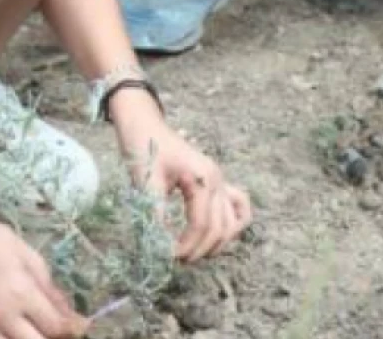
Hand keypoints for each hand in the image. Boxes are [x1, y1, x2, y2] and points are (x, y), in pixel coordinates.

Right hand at [0, 216, 89, 338]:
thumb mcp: (30, 257)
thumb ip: (51, 291)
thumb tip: (72, 317)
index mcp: (21, 294)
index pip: (56, 327)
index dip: (74, 328)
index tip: (80, 324)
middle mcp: (2, 315)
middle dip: (52, 338)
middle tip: (54, 327)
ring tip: (32, 329)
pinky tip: (7, 332)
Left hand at [128, 124, 251, 262]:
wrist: (144, 122)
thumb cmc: (143, 146)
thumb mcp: (146, 181)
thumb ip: (156, 213)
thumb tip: (159, 245)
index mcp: (203, 179)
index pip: (201, 225)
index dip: (186, 246)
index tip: (168, 257)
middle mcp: (218, 180)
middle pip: (218, 228)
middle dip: (199, 249)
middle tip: (177, 260)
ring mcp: (221, 180)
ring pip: (232, 222)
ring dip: (216, 242)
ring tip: (193, 253)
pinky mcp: (217, 181)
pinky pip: (238, 206)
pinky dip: (232, 224)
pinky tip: (216, 236)